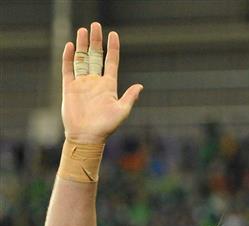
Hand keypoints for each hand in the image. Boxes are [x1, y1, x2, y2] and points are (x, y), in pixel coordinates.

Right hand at [62, 22, 142, 143]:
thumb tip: (140, 86)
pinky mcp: (69, 88)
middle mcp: (95, 82)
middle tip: (95, 25)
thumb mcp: (122, 111)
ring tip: (82, 30)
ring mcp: (82, 84)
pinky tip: (69, 46)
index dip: (113, 48)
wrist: (87, 137)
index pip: (111, 62)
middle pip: (95, 56)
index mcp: (108, 86)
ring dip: (82, 45)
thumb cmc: (106, 127)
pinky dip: (68, 57)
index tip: (113, 34)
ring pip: (82, 59)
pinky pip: (68, 69)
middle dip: (95, 41)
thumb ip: (130, 97)